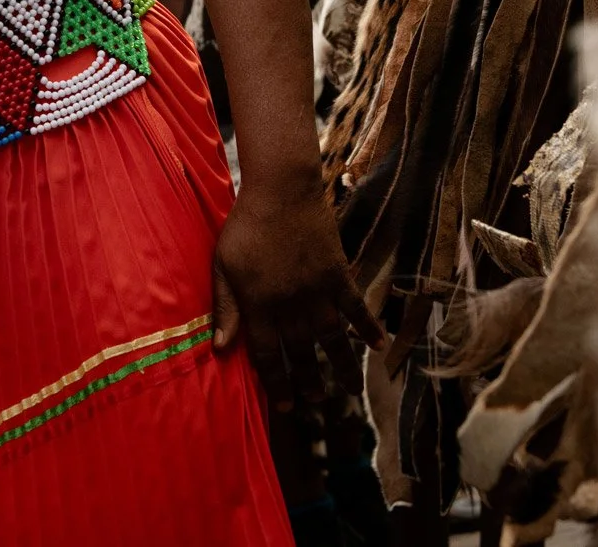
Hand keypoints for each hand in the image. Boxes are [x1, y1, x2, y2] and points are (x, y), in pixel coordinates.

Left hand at [212, 165, 381, 412]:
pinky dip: (368, 327)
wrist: (281, 190)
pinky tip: (378, 346)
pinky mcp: (338, 275)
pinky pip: (356, 308)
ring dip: (341, 367)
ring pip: (332, 340)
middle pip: (302, 354)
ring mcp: (318, 292)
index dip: (276, 383)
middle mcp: (291, 306)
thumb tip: (219, 348)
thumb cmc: (245, 226)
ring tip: (349, 391)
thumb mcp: (222, 266)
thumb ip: (223, 308)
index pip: (268, 356)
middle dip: (308, 381)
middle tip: (314, 401)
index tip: (283, 406)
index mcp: (259, 306)